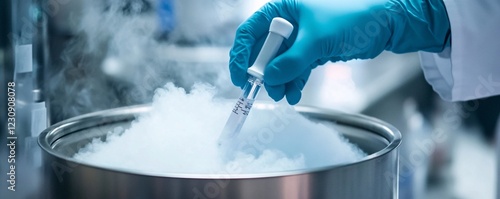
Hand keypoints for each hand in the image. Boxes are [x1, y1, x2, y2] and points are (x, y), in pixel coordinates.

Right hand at [229, 0, 449, 104]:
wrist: (384, 25)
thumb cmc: (351, 19)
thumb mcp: (317, 40)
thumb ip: (291, 61)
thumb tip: (269, 79)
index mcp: (282, 9)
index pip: (251, 31)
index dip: (241, 54)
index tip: (240, 76)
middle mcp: (287, 24)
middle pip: (263, 51)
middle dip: (263, 72)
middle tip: (265, 89)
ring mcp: (299, 39)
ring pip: (279, 63)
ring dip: (278, 80)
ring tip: (283, 94)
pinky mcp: (310, 52)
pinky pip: (294, 69)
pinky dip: (292, 82)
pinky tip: (293, 93)